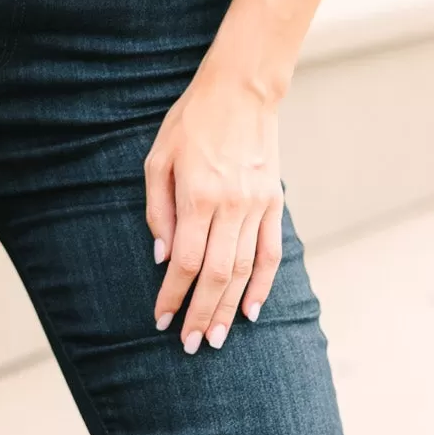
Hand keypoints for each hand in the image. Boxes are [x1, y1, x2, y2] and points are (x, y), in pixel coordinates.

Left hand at [144, 65, 283, 353]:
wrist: (242, 90)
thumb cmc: (192, 121)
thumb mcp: (159, 158)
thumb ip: (159, 210)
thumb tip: (161, 256)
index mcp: (197, 195)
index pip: (183, 260)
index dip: (172, 295)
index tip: (162, 319)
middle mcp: (230, 205)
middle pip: (216, 274)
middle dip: (201, 313)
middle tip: (192, 344)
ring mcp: (256, 206)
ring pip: (244, 270)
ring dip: (229, 307)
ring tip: (217, 337)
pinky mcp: (274, 203)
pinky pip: (271, 252)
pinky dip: (263, 284)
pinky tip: (252, 310)